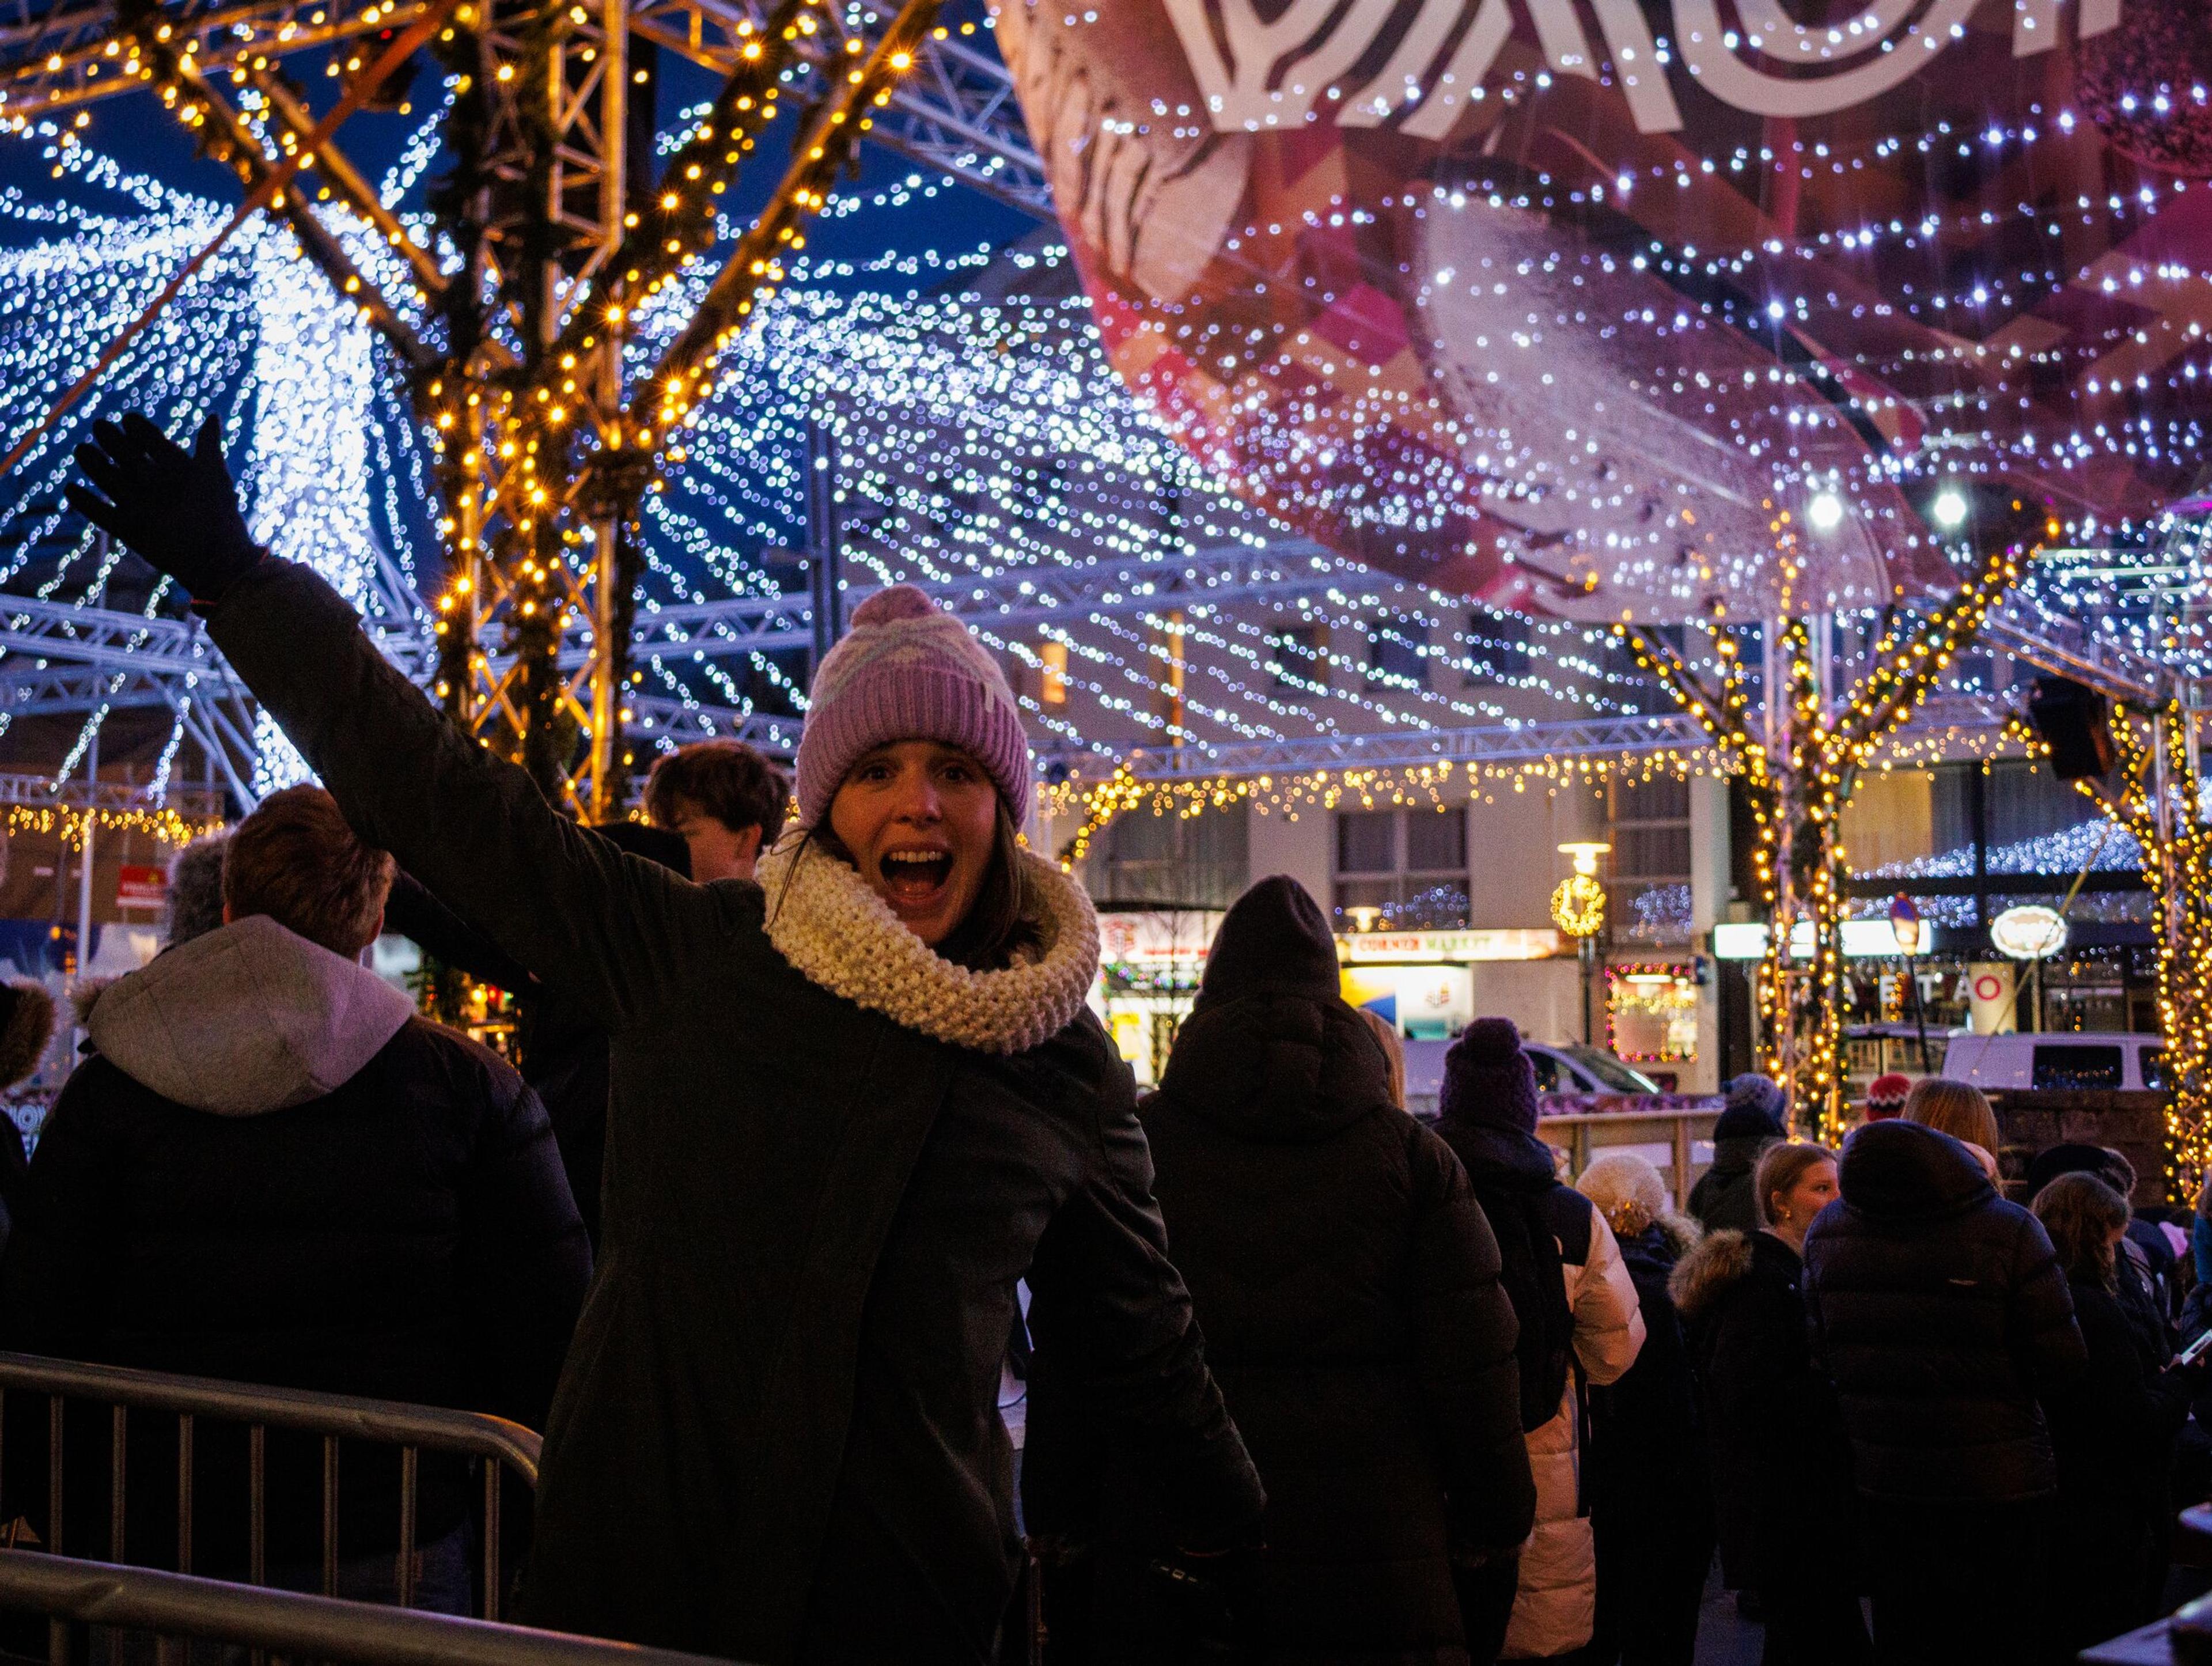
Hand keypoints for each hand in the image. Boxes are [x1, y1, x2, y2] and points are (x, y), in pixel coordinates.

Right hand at [66, 412, 260, 604]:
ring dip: (96, 467)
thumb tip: (214, 415)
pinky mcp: (130, 531)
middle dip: (114, 444)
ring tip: (81, 450)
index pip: (154, 445)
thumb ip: (208, 445)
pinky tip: (71, 490)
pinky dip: (87, 504)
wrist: (215, 559)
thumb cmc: (219, 515)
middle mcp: (157, 489)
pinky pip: (103, 515)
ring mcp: (142, 509)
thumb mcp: (213, 475)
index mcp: (178, 473)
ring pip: (113, 483)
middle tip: (99, 425)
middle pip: (129, 460)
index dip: (141, 432)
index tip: (128, 419)